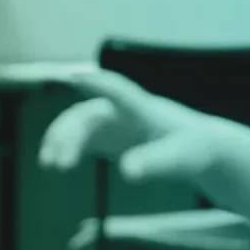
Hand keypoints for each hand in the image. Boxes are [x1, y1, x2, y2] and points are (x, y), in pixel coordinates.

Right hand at [38, 69, 221, 183]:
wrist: (201, 150)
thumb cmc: (196, 150)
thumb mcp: (182, 159)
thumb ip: (158, 163)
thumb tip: (128, 172)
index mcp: (145, 111)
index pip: (120, 93)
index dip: (99, 84)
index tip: (75, 76)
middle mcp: (124, 112)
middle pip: (88, 115)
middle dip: (69, 135)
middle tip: (58, 164)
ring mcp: (115, 123)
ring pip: (79, 125)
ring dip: (61, 140)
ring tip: (48, 164)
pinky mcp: (110, 137)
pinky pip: (80, 137)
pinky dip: (65, 147)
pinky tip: (52, 164)